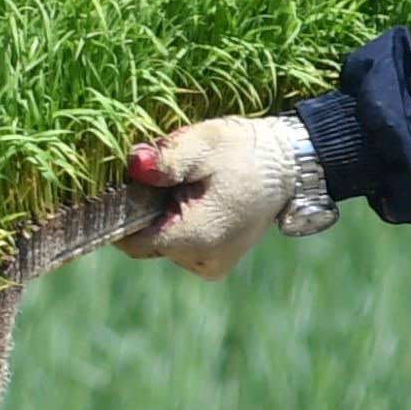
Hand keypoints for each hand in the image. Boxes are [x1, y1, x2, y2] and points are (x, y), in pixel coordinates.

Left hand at [120, 116, 330, 278]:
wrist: (288, 168)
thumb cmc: (245, 153)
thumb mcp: (205, 143)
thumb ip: (168, 158)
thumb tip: (135, 164)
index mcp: (197, 238)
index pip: (132, 239)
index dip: (122, 211)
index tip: (128, 183)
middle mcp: (201, 261)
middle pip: (144, 241)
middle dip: (146, 209)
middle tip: (168, 177)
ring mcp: (208, 265)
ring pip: (160, 243)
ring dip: (162, 216)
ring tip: (188, 186)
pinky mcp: (213, 263)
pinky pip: (177, 245)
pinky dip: (176, 224)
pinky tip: (195, 200)